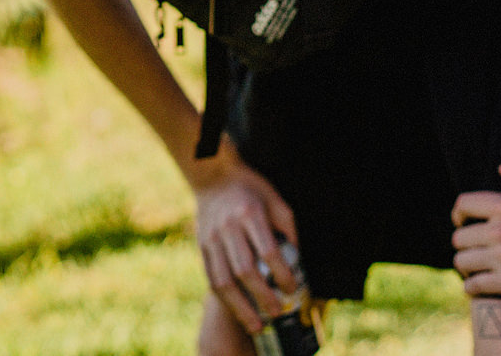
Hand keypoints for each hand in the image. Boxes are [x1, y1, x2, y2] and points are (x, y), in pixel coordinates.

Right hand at [192, 154, 301, 335]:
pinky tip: (239, 311)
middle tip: (278, 313)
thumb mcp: (275, 199)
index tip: (292, 288)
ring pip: (223, 280)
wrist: (213, 175)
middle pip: (245, 270)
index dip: (282, 274)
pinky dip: (225, 299)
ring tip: (257, 325)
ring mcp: (212, 238)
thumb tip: (298, 260)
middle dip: (263, 297)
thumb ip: (288, 227)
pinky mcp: (202, 246)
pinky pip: (211, 278)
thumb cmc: (249, 188)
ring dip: (241, 308)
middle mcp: (228, 227)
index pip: (268, 251)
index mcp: (250, 213)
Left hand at [452, 154, 500, 299]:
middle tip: (470, 249)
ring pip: (463, 261)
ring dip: (465, 264)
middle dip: (463, 242)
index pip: (464, 205)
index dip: (458, 213)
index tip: (460, 221)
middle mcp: (499, 231)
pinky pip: (477, 286)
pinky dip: (471, 287)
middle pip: (460, 237)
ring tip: (471, 269)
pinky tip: (475, 287)